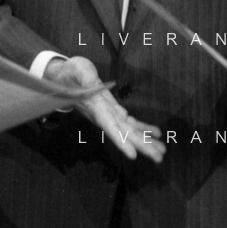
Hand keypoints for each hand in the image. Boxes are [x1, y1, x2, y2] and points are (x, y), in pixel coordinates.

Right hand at [44, 57, 164, 163]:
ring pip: (130, 131)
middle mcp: (104, 116)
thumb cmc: (70, 73)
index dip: (120, 141)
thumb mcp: (76, 70)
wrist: (64, 78)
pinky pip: (130, 122)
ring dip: (146, 141)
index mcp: (95, 108)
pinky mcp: (114, 110)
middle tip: (159, 158)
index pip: (109, 127)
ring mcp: (110, 114)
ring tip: (162, 152)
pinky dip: (144, 128)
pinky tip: (156, 134)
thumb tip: (91, 80)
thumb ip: (83, 75)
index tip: (133, 155)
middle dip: (141, 146)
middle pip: (124, 134)